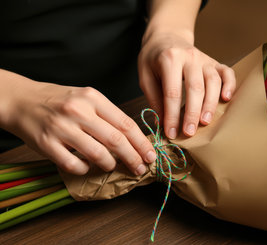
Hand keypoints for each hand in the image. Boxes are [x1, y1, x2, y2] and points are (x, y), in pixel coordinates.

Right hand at [1, 75, 155, 174]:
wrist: (22, 100)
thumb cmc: (60, 101)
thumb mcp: (87, 98)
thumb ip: (108, 115)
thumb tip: (135, 139)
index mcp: (93, 98)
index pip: (125, 123)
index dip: (142, 143)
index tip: (151, 155)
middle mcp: (79, 111)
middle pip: (116, 140)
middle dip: (133, 158)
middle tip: (141, 168)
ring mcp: (62, 128)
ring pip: (98, 154)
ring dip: (110, 165)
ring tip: (113, 167)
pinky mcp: (47, 144)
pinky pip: (74, 165)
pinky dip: (85, 169)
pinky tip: (87, 166)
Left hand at [138, 30, 235, 138]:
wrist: (167, 37)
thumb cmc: (154, 59)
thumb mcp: (145, 76)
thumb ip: (154, 98)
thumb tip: (164, 122)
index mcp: (169, 59)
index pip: (172, 92)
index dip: (172, 115)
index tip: (171, 133)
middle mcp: (190, 57)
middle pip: (195, 88)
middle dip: (193, 113)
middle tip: (189, 132)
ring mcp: (204, 59)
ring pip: (213, 82)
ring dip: (210, 104)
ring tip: (205, 122)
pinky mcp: (214, 62)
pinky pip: (227, 72)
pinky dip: (230, 85)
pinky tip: (226, 99)